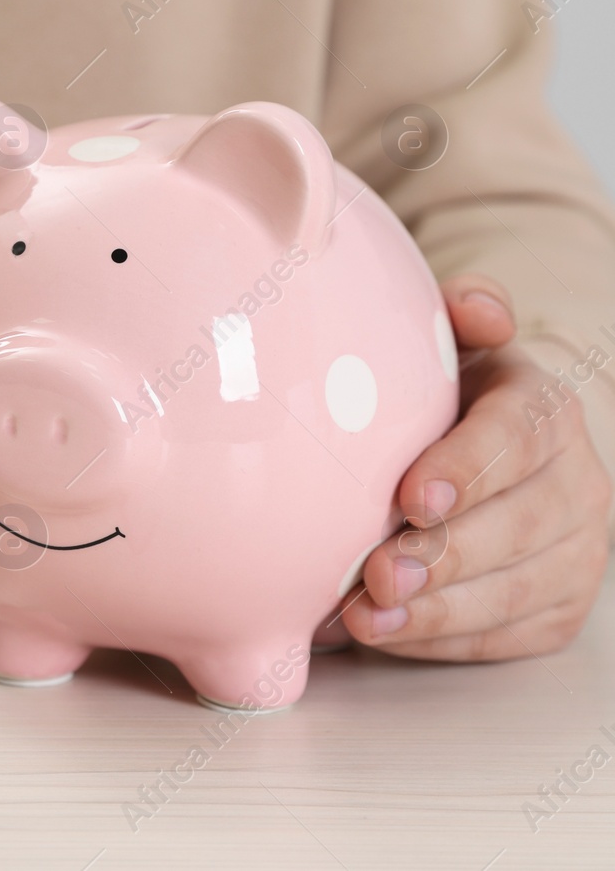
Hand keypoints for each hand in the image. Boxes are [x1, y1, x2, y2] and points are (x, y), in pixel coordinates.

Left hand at [340, 275, 610, 659]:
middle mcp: (577, 482)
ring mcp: (577, 551)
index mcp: (545, 408)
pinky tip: (389, 636)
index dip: (468, 468)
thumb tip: (474, 306)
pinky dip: (443, 641)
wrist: (482, 452)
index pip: (519, 436)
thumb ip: (460, 315)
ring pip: (515, 590)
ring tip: (369, 618)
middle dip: (445, 555)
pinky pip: (506, 635)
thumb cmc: (443, 397)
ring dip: (438, 611)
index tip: (410, 497)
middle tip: (377, 572)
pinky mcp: (559, 609)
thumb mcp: (448, 345)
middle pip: (519, 525)